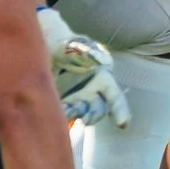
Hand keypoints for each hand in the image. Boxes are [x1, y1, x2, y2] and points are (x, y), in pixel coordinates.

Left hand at [37, 9, 130, 128]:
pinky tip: (55, 114)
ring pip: (80, 113)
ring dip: (75, 115)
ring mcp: (76, 101)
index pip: (115, 97)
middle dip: (93, 116)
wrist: (47, 49)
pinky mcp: (61, 105)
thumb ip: (84, 50)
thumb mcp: (75, 44)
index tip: (122, 123)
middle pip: (98, 110)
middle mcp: (92, 94)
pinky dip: (60, 116)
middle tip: (85, 119)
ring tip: (66, 112)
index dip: (120, 110)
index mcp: (103, 79)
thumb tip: (94, 58)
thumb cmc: (67, 45)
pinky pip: (63, 114)